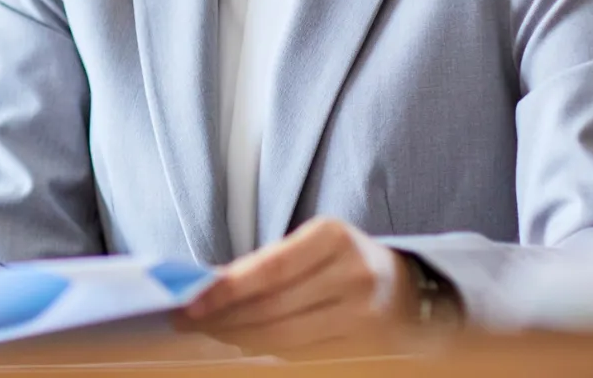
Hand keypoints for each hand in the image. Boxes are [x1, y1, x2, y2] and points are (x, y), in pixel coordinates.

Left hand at [175, 217, 417, 355]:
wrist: (405, 288)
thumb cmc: (342, 259)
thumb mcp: (313, 244)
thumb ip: (268, 263)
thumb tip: (208, 287)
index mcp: (334, 237)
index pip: (271, 267)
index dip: (228, 288)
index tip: (191, 300)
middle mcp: (353, 275)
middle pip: (274, 307)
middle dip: (225, 317)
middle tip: (187, 319)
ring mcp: (363, 316)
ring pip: (285, 338)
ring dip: (240, 338)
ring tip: (211, 331)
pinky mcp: (365, 348)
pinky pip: (303, 355)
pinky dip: (268, 351)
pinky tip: (245, 342)